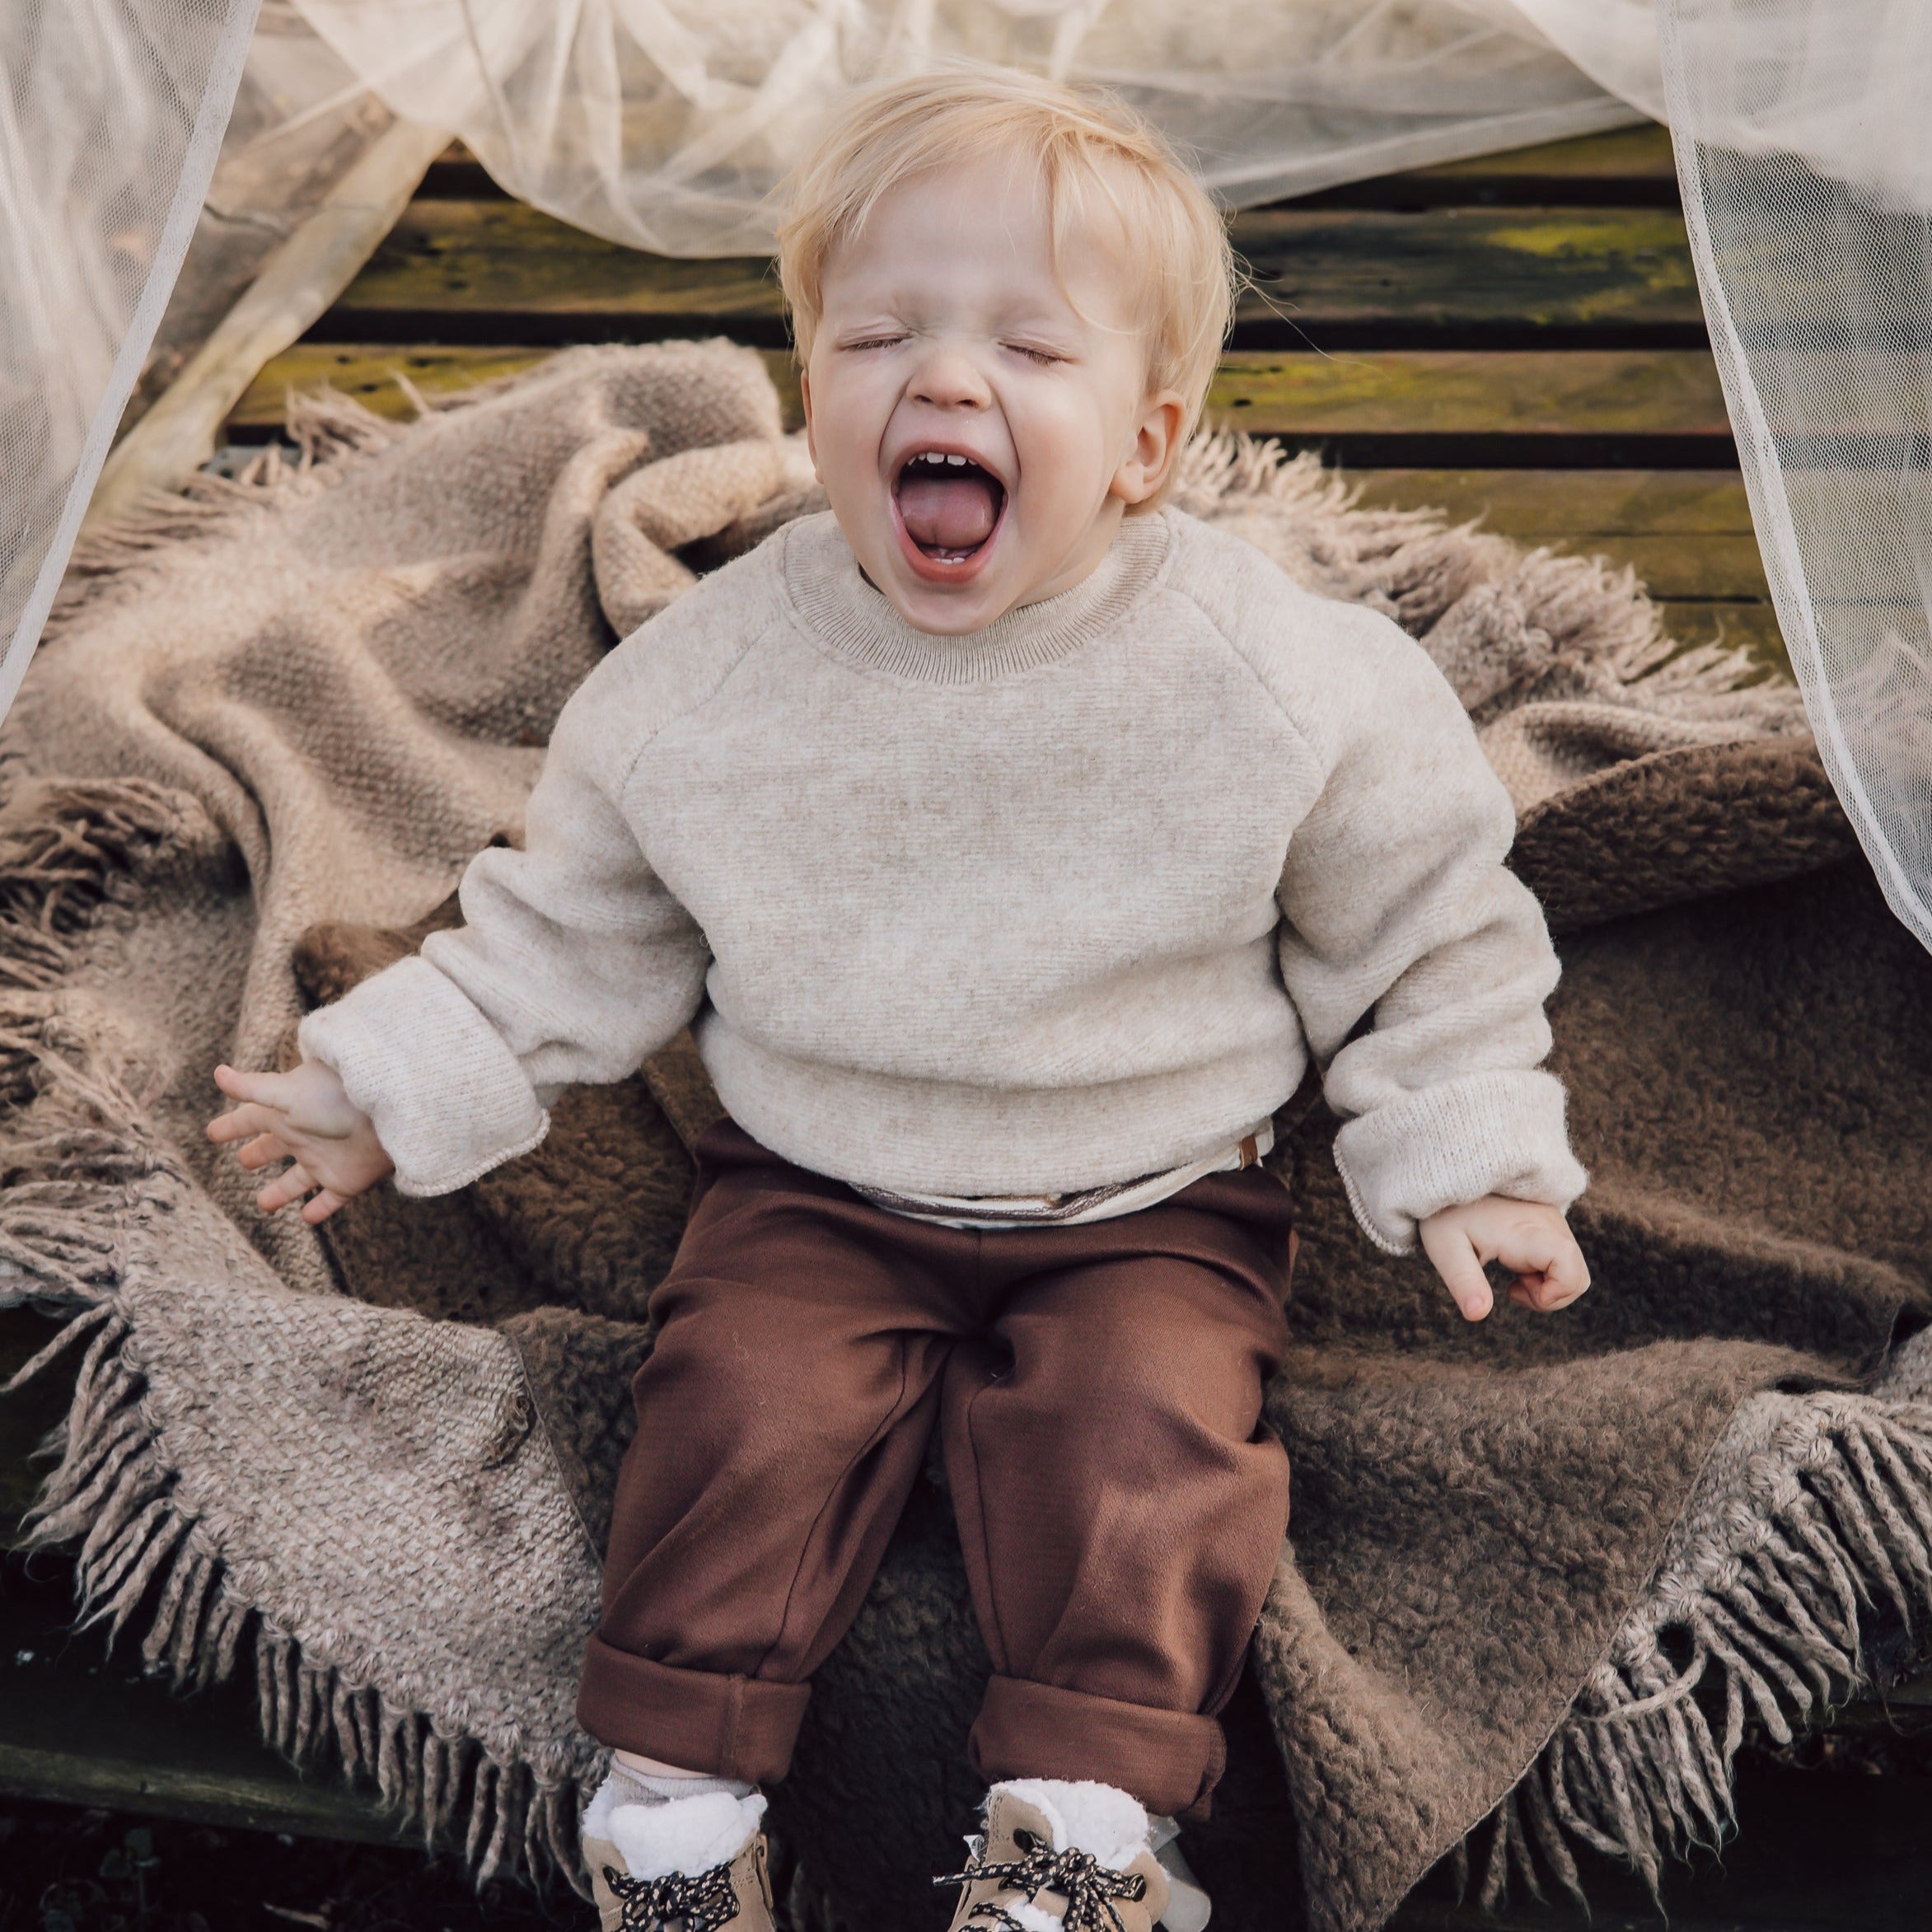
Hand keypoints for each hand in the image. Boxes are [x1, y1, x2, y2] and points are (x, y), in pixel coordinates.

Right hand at [206, 1060, 392, 1223]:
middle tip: (242, 1162)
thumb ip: (251, 1087)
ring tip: (264, 1204)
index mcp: (287, 1112)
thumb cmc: (335, 1097)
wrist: (388, 1113)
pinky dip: (319, 1210)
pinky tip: (307, 1219)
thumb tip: (218, 1072)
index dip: (231, 1126)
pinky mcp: (347, 1180)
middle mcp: (305, 1136)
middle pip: (275, 1148)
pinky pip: (330, 1200)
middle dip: (258, 1154)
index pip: (251, 1119)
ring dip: (281, 1191)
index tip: (212, 1133)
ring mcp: (326, 1159)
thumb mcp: (286, 1092)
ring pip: (298, 1180)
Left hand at [1419, 1195, 1588, 1322]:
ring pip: (1573, 1267)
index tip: (1517, 1292)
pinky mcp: (1547, 1221)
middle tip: (1513, 1288)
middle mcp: (1550, 1225)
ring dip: (1549, 1284)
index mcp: (1529, 1232)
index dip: (1556, 1294)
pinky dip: (1546, 1271)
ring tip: (1513, 1276)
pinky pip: (1563, 1256)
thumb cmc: (1445, 1211)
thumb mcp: (1446, 1248)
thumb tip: (1477, 1314)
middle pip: (1578, 1276)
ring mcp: (1552, 1222)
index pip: (1571, 1269)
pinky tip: (1515, 1263)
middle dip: (1551, 1295)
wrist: (1449, 1171)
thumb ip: (1463, 1281)